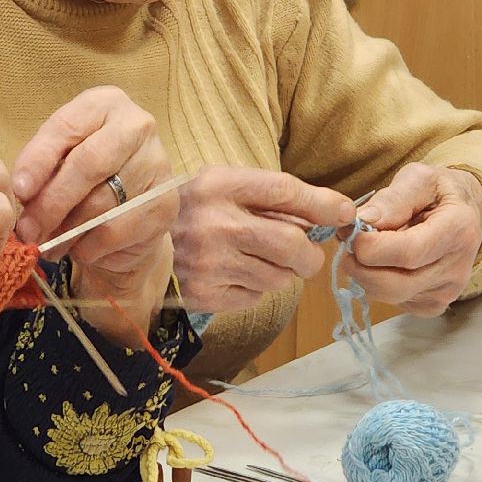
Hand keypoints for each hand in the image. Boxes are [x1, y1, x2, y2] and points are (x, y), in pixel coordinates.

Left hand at [9, 86, 176, 339]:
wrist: (128, 210)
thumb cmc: (83, 176)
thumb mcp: (58, 160)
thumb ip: (42, 170)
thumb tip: (25, 195)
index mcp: (105, 103)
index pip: (66, 127)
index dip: (38, 161)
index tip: (18, 190)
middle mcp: (137, 126)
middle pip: (88, 164)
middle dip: (52, 202)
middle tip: (28, 230)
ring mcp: (157, 164)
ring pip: (101, 203)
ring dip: (67, 230)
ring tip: (48, 244)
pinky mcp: (165, 205)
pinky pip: (116, 231)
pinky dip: (89, 246)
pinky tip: (78, 249)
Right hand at [170, 166, 350, 313]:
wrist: (135, 242)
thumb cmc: (193, 210)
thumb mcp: (223, 185)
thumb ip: (270, 195)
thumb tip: (334, 213)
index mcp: (219, 185)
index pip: (284, 191)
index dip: (323, 204)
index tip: (345, 213)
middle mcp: (214, 223)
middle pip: (292, 244)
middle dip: (309, 254)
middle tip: (305, 255)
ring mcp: (208, 262)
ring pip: (279, 277)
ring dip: (281, 272)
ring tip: (256, 260)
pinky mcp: (205, 294)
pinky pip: (256, 296)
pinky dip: (255, 288)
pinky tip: (235, 274)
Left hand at [347, 163, 481, 315]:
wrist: (467, 215)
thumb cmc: (439, 193)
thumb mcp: (420, 179)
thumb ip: (393, 199)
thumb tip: (364, 220)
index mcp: (458, 231)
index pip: (408, 253)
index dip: (371, 247)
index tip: (351, 231)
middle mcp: (456, 268)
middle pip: (394, 285)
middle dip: (360, 264)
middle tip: (348, 241)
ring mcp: (446, 292)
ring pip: (388, 297)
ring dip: (365, 274)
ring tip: (365, 247)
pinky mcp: (434, 305)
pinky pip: (393, 302)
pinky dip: (377, 284)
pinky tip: (383, 262)